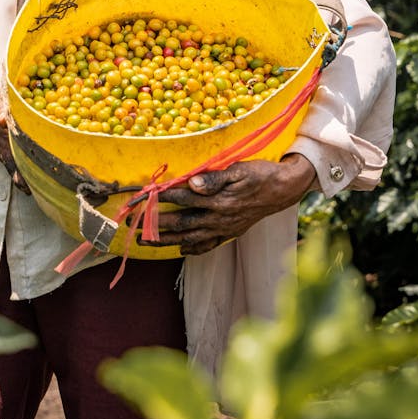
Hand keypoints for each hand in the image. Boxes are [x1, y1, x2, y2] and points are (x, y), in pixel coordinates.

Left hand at [146, 154, 315, 255]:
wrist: (284, 189)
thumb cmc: (260, 174)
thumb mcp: (239, 169)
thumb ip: (215, 177)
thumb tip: (192, 183)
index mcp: (219, 200)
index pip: (183, 198)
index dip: (161, 197)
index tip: (142, 197)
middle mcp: (219, 218)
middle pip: (181, 222)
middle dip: (155, 224)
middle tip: (133, 224)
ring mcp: (224, 228)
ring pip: (190, 237)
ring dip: (166, 239)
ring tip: (145, 240)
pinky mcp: (230, 232)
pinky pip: (208, 244)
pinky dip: (193, 248)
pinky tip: (181, 249)